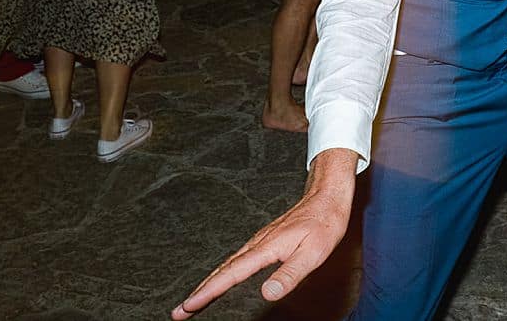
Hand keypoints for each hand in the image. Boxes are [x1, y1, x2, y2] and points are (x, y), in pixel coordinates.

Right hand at [171, 151, 356, 318]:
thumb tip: (267, 294)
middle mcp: (257, 243)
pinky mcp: (264, 240)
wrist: (327, 196)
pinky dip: (223, 272)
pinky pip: (237, 259)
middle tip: (179, 311)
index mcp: (266, 248)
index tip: (190, 305)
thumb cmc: (324, 223)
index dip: (209, 291)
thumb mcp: (314, 252)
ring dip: (208, 283)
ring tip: (193, 300)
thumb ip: (290, 274)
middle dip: (199, 291)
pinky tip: (222, 279)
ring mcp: (260, 240)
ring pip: (227, 265)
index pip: (231, 274)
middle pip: (221, 270)